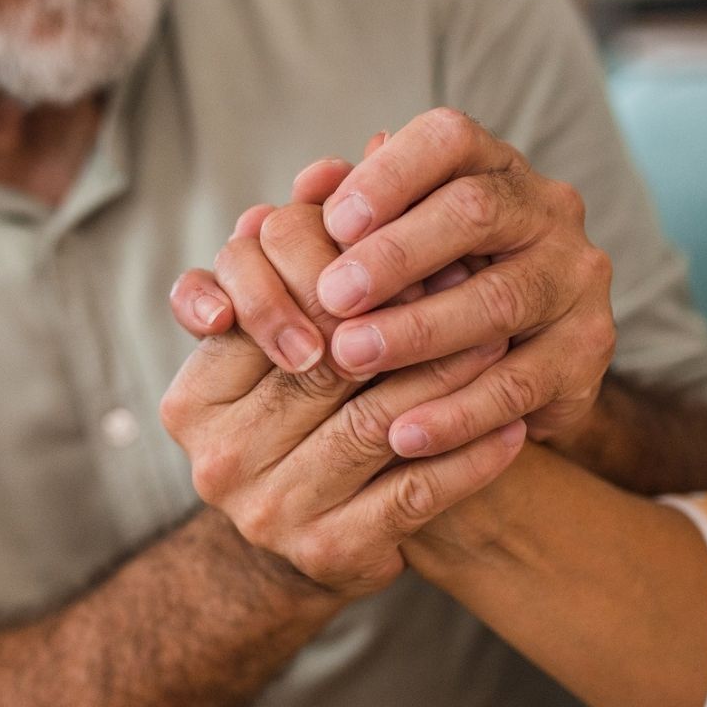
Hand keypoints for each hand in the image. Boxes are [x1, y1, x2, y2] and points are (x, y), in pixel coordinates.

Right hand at [160, 203, 528, 600]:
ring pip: (378, 424)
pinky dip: (471, 458)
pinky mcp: (326, 555)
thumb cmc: (306, 416)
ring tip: (507, 342)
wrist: (315, 542)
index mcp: (191, 397)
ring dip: (451, 379)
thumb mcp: (291, 338)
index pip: (271, 315)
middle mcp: (216, 460)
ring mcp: (266, 515)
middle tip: (481, 280)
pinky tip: (515, 427)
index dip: (350, 276)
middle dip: (409, 319)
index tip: (421, 244)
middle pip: (328, 367)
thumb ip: (314, 259)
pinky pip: (416, 493)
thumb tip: (366, 151)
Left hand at [171, 110, 615, 460]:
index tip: (331, 219)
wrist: (516, 371)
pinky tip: (402, 433)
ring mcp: (575, 279)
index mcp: (492, 166)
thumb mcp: (381, 250)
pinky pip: (523, 383)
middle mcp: (546, 210)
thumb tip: (294, 192)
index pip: (449, 138)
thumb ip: (338, 221)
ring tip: (351, 357)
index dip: (390, 174)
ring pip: (501, 297)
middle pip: (477, 211)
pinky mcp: (589, 354)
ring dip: (420, 330)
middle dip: (397, 254)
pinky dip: (458, 411)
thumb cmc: (425, 292)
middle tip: (331, 295)